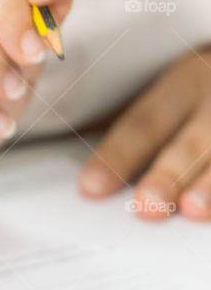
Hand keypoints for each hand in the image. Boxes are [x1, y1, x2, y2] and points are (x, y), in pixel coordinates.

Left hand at [79, 50, 210, 220]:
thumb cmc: (210, 92)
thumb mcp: (180, 91)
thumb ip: (144, 129)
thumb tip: (90, 179)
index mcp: (187, 79)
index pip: (145, 121)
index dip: (118, 155)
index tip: (91, 188)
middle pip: (193, 138)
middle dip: (169, 172)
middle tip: (146, 206)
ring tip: (193, 211)